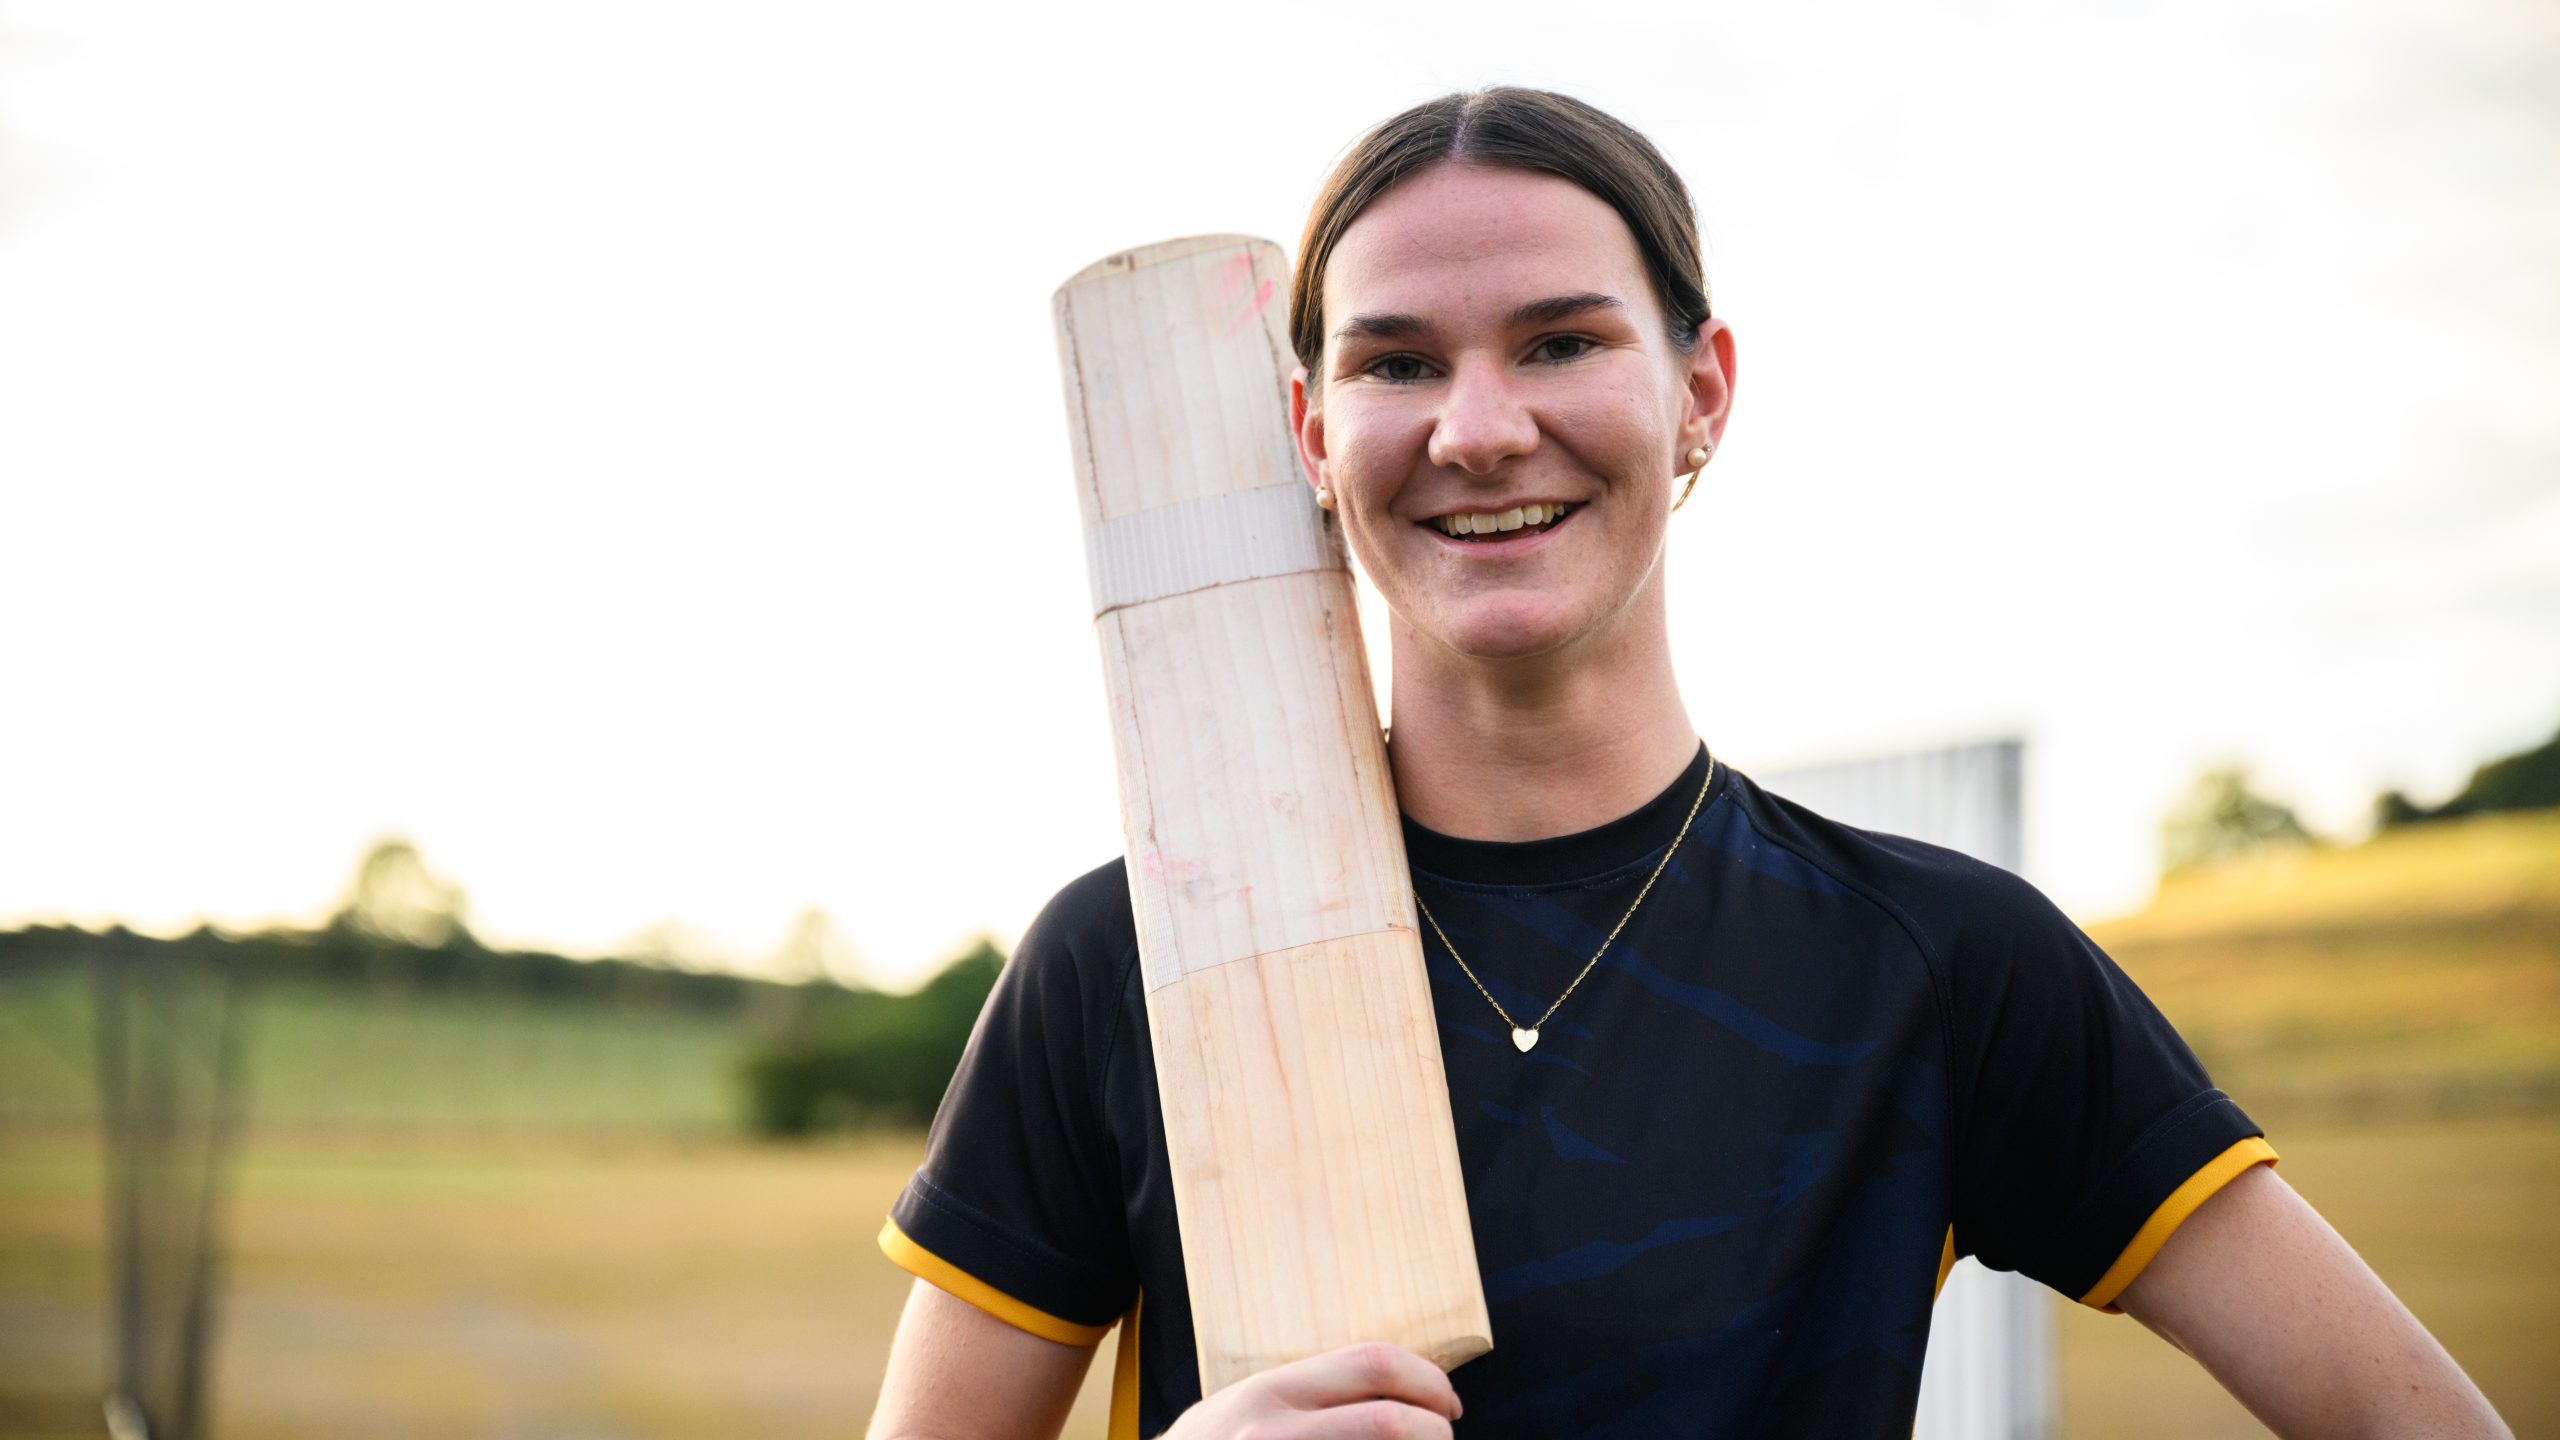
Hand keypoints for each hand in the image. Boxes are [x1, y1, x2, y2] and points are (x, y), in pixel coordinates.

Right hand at [1163, 1341, 1464, 1438]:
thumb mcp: (1242, 1408)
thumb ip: (1304, 1395)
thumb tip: (1395, 1394)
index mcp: (1270, 1393)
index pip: (1373, 1364)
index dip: (1428, 1380)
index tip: (1447, 1403)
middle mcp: (1275, 1432)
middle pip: (1390, 1420)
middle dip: (1436, 1432)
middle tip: (1444, 1439)